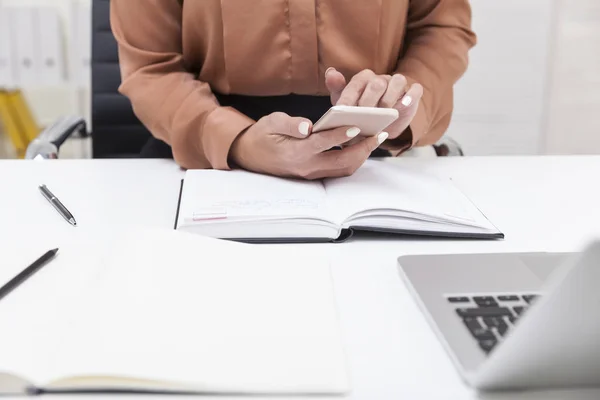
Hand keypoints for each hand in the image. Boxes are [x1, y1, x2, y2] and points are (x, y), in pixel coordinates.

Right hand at [229, 112, 388, 179]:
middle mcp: (306, 167)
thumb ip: (290, 124)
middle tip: (379, 134)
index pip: (321, 144)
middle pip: (341, 162)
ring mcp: (311, 173)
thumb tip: (308, 127)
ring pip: (344, 169)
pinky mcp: (315, 174)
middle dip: (363, 149)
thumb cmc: (262, 136)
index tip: (356, 125)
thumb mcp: (271, 122)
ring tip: (375, 139)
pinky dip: (353, 159)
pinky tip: (362, 145)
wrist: (250, 155)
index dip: (340, 135)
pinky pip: (339, 170)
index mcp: (295, 152)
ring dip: (362, 155)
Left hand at [325, 68, 422, 140]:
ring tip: (384, 112)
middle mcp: (380, 79)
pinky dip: (411, 96)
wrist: (382, 126)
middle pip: (376, 83)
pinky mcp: (412, 93)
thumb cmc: (361, 114)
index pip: (355, 85)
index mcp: (363, 80)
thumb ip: (337, 90)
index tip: (341, 111)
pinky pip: (415, 89)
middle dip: (368, 99)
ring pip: (397, 81)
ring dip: (389, 97)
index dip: (347, 98)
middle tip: (362, 115)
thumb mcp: (346, 105)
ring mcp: (397, 85)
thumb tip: (330, 72)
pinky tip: (404, 106)